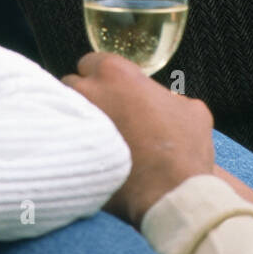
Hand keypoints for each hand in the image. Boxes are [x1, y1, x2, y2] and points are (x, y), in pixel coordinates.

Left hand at [63, 53, 215, 225]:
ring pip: (62, 110)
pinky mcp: (68, 152)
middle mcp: (89, 91)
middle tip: (102, 112)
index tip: (110, 89)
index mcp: (116, 73)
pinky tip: (90, 156)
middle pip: (72, 83)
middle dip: (84, 95)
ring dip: (75, 118)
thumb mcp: (191, 110)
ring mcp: (74, 122)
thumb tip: (166, 104)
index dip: (102, 76)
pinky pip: (62, 141)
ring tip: (93, 135)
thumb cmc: (182, 148)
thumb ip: (170, 98)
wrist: (169, 192)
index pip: (91, 61)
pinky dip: (72, 146)